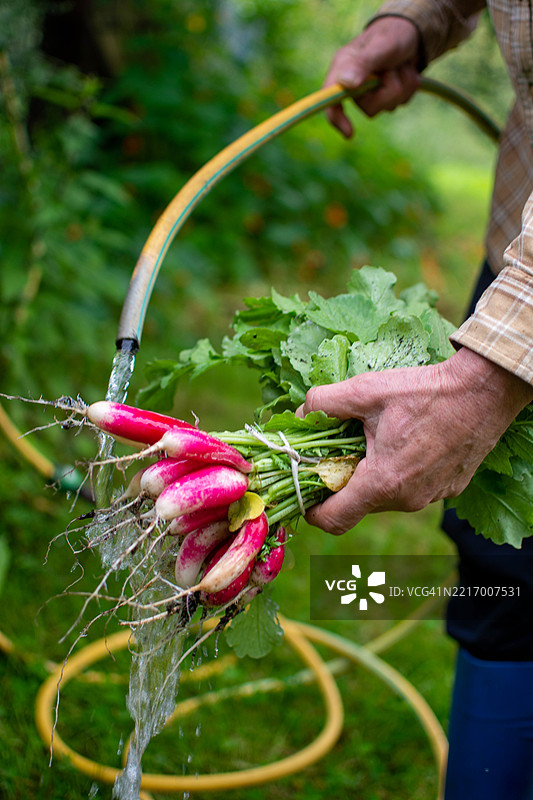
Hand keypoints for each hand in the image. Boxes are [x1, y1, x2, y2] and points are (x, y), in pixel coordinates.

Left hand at [300, 348, 532, 533]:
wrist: (485, 391)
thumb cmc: (424, 391)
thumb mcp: (365, 390)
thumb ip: (323, 404)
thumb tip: (300, 416)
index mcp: (383, 482)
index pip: (334, 520)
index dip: (311, 510)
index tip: (304, 491)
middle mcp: (407, 500)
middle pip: (358, 505)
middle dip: (341, 481)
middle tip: (336, 449)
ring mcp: (430, 498)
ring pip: (385, 497)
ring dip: (371, 475)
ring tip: (372, 440)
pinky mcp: (448, 489)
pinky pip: (411, 489)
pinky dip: (399, 472)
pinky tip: (404, 441)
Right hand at [324, 16, 420, 136]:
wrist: (413, 32)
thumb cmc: (392, 34)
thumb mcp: (380, 45)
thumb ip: (362, 64)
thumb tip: (345, 84)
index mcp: (344, 69)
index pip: (330, 100)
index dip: (336, 119)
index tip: (350, 133)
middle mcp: (354, 83)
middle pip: (370, 108)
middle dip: (388, 90)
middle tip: (392, 68)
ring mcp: (370, 92)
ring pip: (388, 106)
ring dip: (402, 85)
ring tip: (400, 65)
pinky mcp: (386, 95)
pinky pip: (400, 103)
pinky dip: (408, 87)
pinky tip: (405, 71)